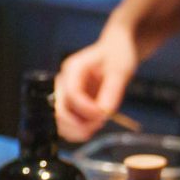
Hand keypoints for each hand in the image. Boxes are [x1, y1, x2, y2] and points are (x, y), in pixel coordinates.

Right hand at [55, 28, 138, 143]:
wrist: (115, 50)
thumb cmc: (117, 55)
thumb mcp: (120, 71)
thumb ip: (111, 92)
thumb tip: (103, 114)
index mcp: (73, 68)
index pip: (72, 94)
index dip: (86, 109)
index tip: (104, 114)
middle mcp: (63, 81)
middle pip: (59, 110)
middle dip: (78, 124)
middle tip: (100, 125)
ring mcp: (64, 93)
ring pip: (59, 120)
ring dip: (76, 130)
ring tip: (97, 126)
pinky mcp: (69, 102)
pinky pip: (66, 122)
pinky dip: (77, 129)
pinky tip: (92, 127)